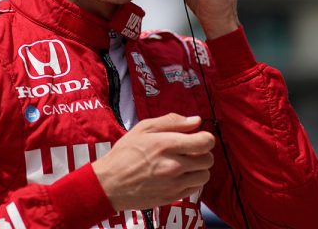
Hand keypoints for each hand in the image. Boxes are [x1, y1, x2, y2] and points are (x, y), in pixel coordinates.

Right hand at [91, 113, 214, 211]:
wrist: (110, 184)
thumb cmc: (125, 153)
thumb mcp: (143, 128)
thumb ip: (172, 121)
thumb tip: (196, 121)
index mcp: (167, 145)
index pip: (205, 142)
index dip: (205, 138)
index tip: (197, 137)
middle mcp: (174, 165)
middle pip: (208, 159)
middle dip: (202, 152)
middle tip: (189, 151)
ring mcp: (174, 184)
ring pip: (205, 175)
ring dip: (199, 168)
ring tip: (185, 164)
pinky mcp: (172, 197)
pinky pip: (195, 188)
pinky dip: (192, 181)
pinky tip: (179, 176)